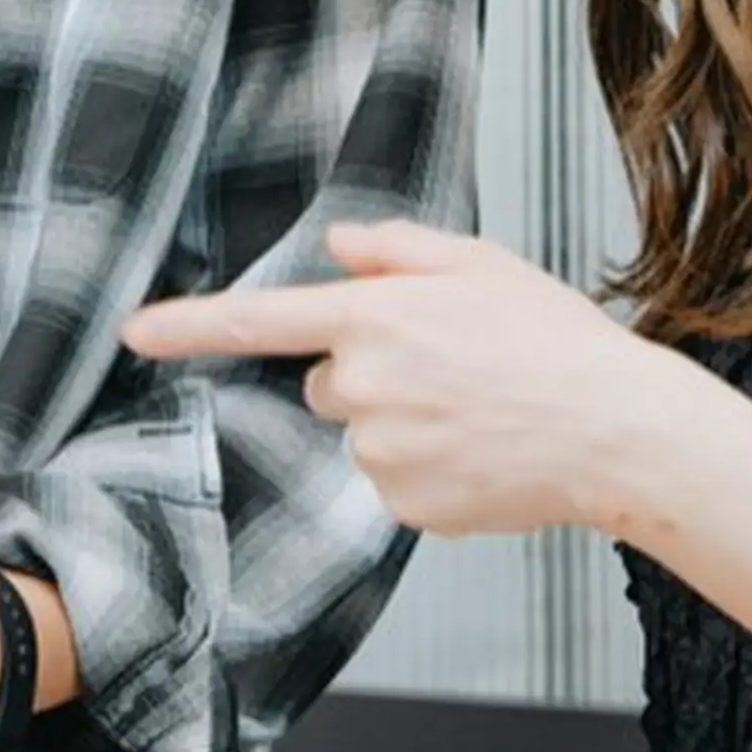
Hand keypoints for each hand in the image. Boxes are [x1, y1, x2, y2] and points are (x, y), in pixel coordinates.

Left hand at [123, 219, 677, 535]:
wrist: (614, 429)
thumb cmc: (555, 341)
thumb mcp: (480, 264)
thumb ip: (397, 249)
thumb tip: (341, 247)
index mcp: (376, 315)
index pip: (259, 320)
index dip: (189, 325)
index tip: (136, 330)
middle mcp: (365, 384)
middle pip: (327, 381)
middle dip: (370, 374)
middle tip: (448, 369)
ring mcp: (382, 451)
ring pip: (363, 433)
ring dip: (403, 424)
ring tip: (476, 411)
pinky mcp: (406, 504)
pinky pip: (393, 483)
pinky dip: (427, 471)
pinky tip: (479, 453)